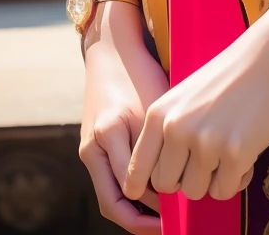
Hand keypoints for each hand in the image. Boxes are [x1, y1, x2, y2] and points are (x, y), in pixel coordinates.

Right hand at [79, 1, 168, 231]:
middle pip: (112, 204)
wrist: (112, 51)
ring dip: (134, 210)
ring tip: (164, 216)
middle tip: (169, 226)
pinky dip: (129, 193)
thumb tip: (174, 185)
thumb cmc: (139, 74)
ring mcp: (90, 150)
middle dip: (140, 221)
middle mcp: (93, 148)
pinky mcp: (94, 148)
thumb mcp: (154, 109)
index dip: (154, 207)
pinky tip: (154, 193)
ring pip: (109, 196)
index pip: (129, 190)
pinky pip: (109, 182)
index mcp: (108, 135)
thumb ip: (159, 147)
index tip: (178, 214)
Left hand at [124, 7, 268, 204]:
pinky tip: (247, 155)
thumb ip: (171, 130)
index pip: (136, 170)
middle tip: (208, 159)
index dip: (148, 183)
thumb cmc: (235, 71)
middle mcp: (176, 128)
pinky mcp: (237, 153)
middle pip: (167, 185)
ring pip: (196, 192)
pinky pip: (225, 191)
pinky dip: (237, 179)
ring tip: (230, 152)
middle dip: (187, 178)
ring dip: (213, 179)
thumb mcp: (188, 96)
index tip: (163, 184)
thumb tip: (166, 176)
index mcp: (159, 111)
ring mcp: (206, 142)